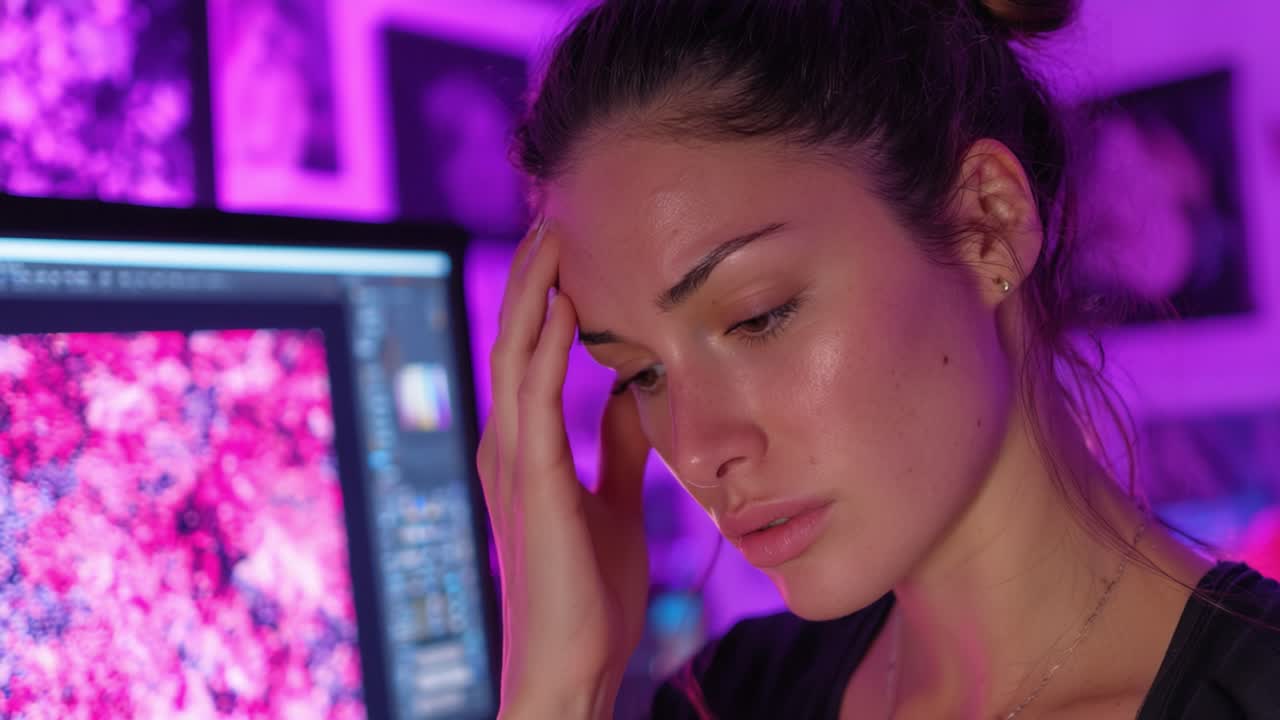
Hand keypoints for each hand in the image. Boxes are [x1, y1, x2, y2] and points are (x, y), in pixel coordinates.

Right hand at [477, 219, 651, 717]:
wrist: (574, 665)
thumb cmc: (590, 595)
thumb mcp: (615, 504)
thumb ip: (617, 450)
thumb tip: (632, 396)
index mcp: (525, 451)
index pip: (528, 356)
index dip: (542, 299)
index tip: (569, 250)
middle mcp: (507, 447)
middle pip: (512, 341)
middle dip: (530, 278)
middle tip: (554, 218)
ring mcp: (511, 463)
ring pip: (513, 356)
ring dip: (531, 293)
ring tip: (553, 235)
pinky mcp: (531, 483)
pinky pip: (535, 399)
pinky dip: (546, 347)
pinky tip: (563, 305)